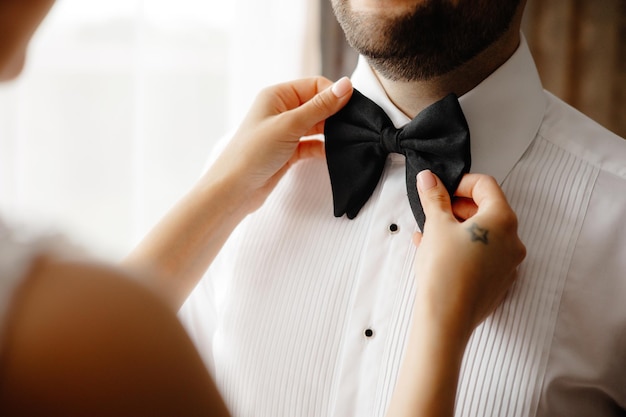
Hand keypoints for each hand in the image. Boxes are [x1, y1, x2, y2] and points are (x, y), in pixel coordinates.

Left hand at [206, 76, 352, 212]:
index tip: (353, 108)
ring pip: (316, 126)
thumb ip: (320, 106)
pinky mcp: (288, 152)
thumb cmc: (253, 153)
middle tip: (355, 125)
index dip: (334, 94)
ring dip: (331, 132)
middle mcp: (280, 110)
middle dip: (335, 114)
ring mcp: (284, 132)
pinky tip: (335, 153)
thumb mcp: (290, 125)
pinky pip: (312, 144)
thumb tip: (346, 85)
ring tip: (349, 139)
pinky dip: (323, 148)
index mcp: (277, 95)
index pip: (314, 86)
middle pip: (317, 105)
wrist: (234, 190)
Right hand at [412, 170, 525, 340]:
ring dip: (457, 229)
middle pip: (487, 210)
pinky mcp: (499, 283)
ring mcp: (509, 264)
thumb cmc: (445, 270)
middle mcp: (513, 241)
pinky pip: (483, 256)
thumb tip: (429, 178)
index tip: (441, 189)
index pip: (486, 186)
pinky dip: (463, 249)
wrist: (446, 318)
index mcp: (503, 220)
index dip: (461, 182)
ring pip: (484, 235)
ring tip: (429, 235)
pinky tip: (437, 254)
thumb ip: (434, 197)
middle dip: (457, 207)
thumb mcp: (436, 226)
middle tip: (434, 212)